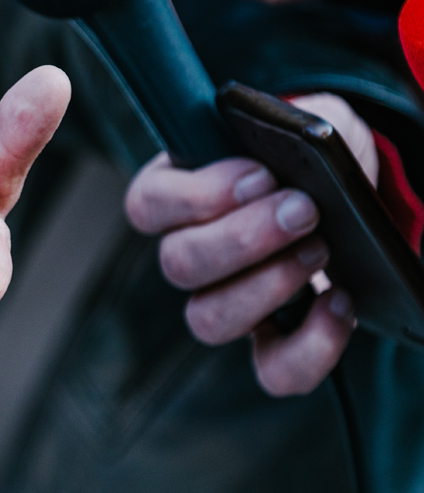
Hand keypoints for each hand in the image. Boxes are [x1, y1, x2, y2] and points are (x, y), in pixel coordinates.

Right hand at [124, 93, 372, 394]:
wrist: (345, 193)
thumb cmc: (306, 152)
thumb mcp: (298, 121)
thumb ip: (288, 124)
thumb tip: (294, 148)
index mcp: (171, 194)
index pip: (147, 205)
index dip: (198, 196)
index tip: (260, 174)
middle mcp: (185, 253)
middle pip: (178, 264)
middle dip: (243, 239)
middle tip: (303, 210)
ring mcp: (222, 302)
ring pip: (208, 320)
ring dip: (268, 287)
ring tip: (321, 249)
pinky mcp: (270, 343)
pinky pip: (273, 370)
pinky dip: (311, 346)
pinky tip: (340, 302)